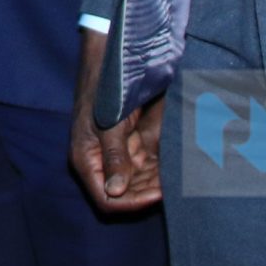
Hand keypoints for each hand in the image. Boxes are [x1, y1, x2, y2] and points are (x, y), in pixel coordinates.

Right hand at [69, 26, 162, 211]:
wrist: (113, 63)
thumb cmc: (105, 92)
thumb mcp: (108, 125)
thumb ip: (112, 158)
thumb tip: (115, 192)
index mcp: (87, 160)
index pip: (106, 199)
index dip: (131, 202)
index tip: (157, 194)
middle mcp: (101, 162)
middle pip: (125, 194)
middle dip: (148, 194)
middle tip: (173, 188)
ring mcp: (117, 155)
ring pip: (139, 183)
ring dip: (157, 185)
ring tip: (178, 182)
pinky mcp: (131, 146)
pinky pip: (146, 168)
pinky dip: (160, 173)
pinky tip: (177, 172)